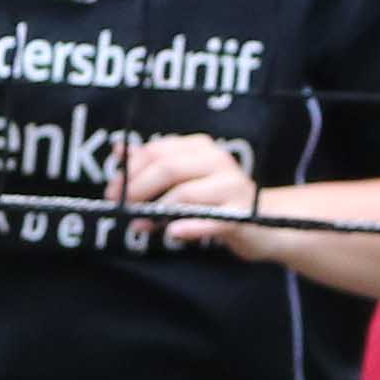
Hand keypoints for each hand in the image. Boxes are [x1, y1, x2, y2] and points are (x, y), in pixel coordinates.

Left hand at [111, 130, 265, 253]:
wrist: (265, 223)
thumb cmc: (217, 200)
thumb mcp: (186, 178)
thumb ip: (154, 164)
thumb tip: (119, 149)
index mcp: (201, 147)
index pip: (158, 151)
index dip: (130, 171)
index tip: (113, 191)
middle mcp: (218, 160)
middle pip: (168, 168)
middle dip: (138, 189)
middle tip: (121, 208)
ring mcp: (233, 186)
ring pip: (185, 194)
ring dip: (156, 212)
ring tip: (140, 225)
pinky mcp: (241, 214)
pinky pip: (210, 220)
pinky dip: (188, 227)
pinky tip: (173, 233)